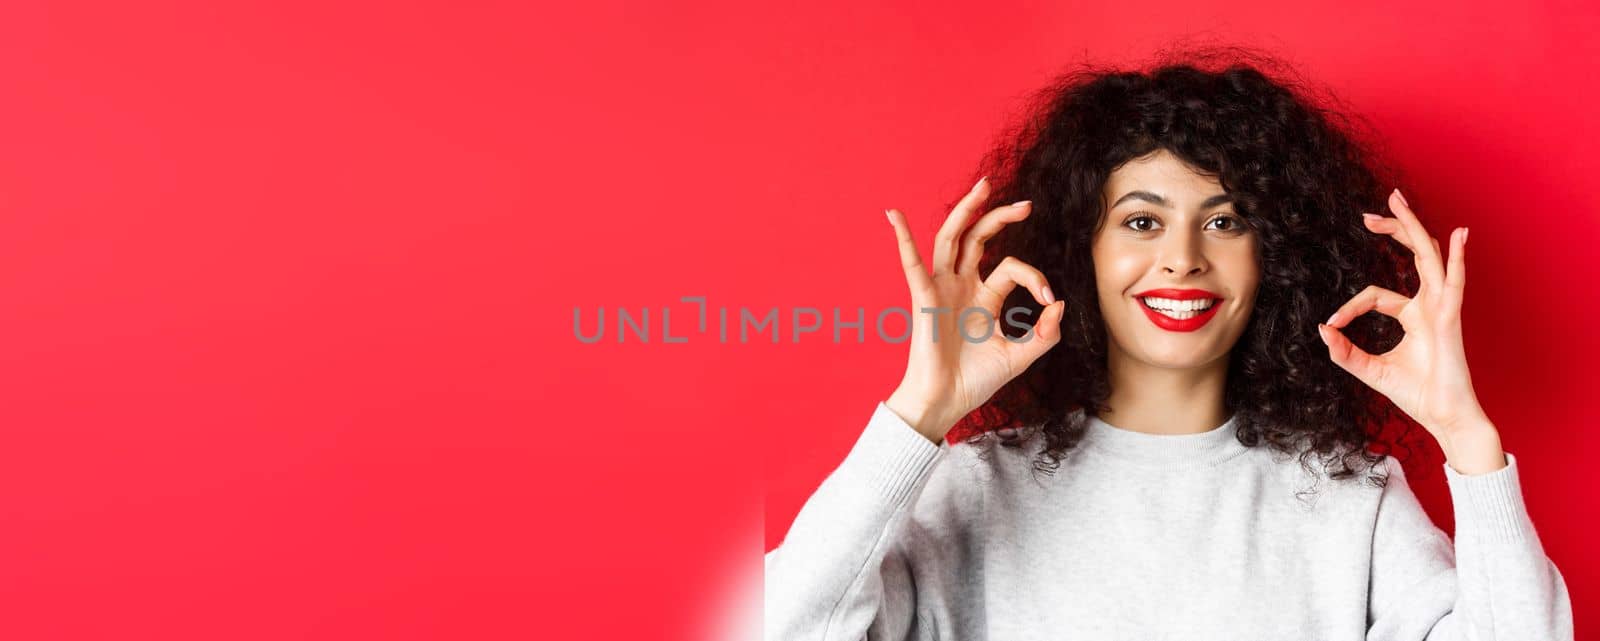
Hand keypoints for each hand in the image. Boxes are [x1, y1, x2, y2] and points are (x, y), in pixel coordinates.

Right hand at [883, 176, 1065, 442]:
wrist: (946, 402)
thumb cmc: (975, 381)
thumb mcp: (1019, 356)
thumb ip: (1044, 333)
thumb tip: (1060, 303)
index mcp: (984, 297)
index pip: (1011, 267)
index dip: (1035, 277)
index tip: (1050, 300)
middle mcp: (962, 286)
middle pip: (978, 239)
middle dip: (1000, 217)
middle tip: (1026, 204)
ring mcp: (941, 289)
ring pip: (951, 240)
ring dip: (965, 212)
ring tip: (982, 187)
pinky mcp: (923, 298)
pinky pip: (911, 264)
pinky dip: (902, 238)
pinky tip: (894, 215)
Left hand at [1318, 189, 1503, 471]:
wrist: (1444, 417)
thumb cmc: (1415, 394)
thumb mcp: (1368, 369)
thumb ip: (1344, 350)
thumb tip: (1321, 329)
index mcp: (1413, 315)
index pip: (1375, 294)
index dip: (1349, 307)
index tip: (1333, 325)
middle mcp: (1429, 305)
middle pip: (1412, 255)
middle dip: (1392, 230)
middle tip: (1369, 213)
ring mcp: (1442, 308)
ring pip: (1428, 257)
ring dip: (1412, 227)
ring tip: (1398, 200)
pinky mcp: (1450, 319)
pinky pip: (1455, 282)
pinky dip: (1457, 257)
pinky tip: (1459, 234)